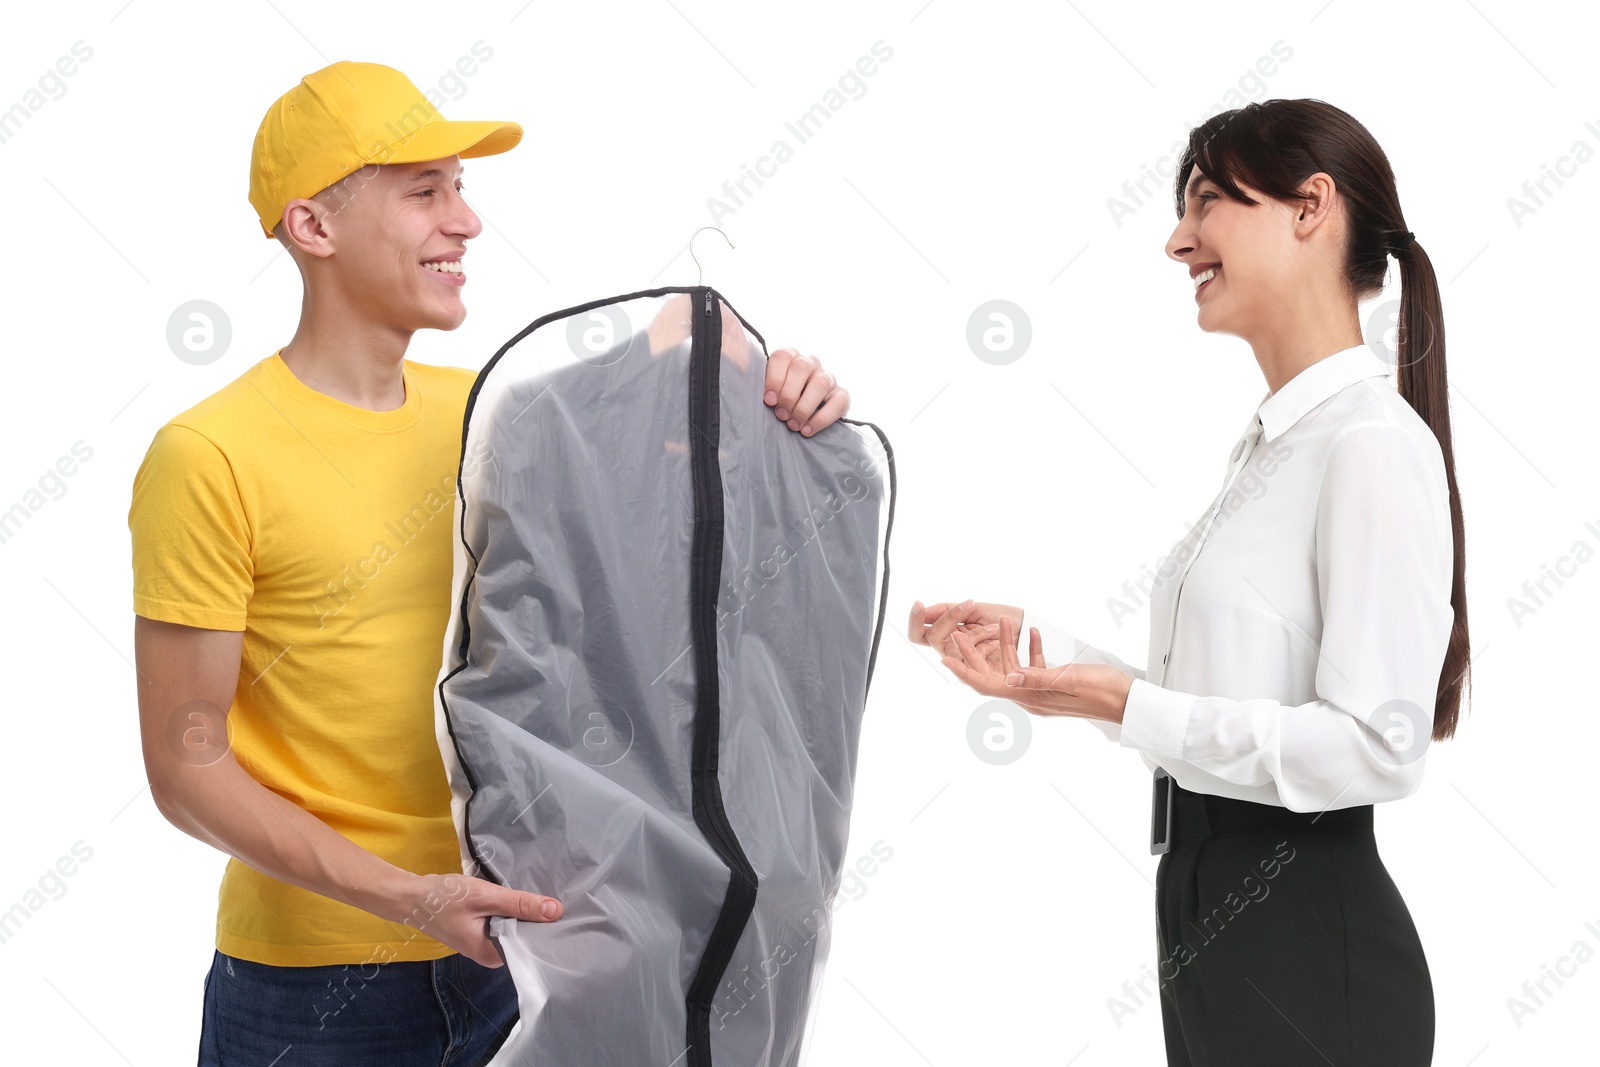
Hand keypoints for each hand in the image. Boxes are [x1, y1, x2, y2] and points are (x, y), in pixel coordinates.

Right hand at [391, 871, 561, 968]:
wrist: (411, 895)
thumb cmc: (446, 898)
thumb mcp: (486, 897)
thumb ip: (519, 904)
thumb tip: (556, 911)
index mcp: (490, 954)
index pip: (528, 948)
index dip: (545, 932)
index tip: (563, 916)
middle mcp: (487, 955)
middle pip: (522, 940)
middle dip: (535, 923)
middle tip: (558, 903)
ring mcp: (481, 945)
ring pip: (512, 931)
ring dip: (522, 915)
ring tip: (543, 900)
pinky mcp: (477, 933)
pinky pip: (502, 926)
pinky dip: (509, 913)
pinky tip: (519, 901)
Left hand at [765, 347, 848, 435]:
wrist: (804, 419)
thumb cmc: (781, 403)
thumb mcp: (770, 392)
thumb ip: (761, 387)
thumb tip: (751, 391)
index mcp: (791, 358)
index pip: (783, 356)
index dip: (774, 378)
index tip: (768, 400)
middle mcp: (811, 363)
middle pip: (801, 368)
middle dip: (789, 394)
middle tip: (781, 415)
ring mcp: (828, 378)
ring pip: (820, 383)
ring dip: (804, 407)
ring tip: (793, 425)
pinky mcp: (842, 395)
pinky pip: (838, 403)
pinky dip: (821, 419)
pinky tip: (807, 430)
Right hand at [908, 599, 1018, 670]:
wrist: (1025, 632)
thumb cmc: (1001, 619)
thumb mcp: (975, 610)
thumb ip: (949, 610)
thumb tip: (923, 608)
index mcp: (945, 633)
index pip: (918, 631)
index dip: (914, 620)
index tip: (919, 604)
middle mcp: (949, 649)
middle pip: (933, 636)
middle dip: (950, 618)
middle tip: (969, 604)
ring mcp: (961, 663)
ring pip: (954, 648)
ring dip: (976, 633)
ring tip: (993, 627)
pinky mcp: (976, 677)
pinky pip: (971, 660)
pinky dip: (985, 644)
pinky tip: (996, 641)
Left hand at [942, 616, 1133, 723]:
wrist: (1128, 702)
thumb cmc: (1102, 691)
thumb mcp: (1068, 679)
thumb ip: (1036, 677)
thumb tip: (1007, 677)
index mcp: (1031, 698)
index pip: (988, 685)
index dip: (965, 672)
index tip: (945, 659)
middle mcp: (1032, 697)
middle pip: (995, 675)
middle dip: (975, 654)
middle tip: (959, 633)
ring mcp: (1043, 691)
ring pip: (1015, 666)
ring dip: (1007, 644)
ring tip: (1005, 620)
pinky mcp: (1055, 684)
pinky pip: (1036, 666)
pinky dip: (1032, 649)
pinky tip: (1034, 633)